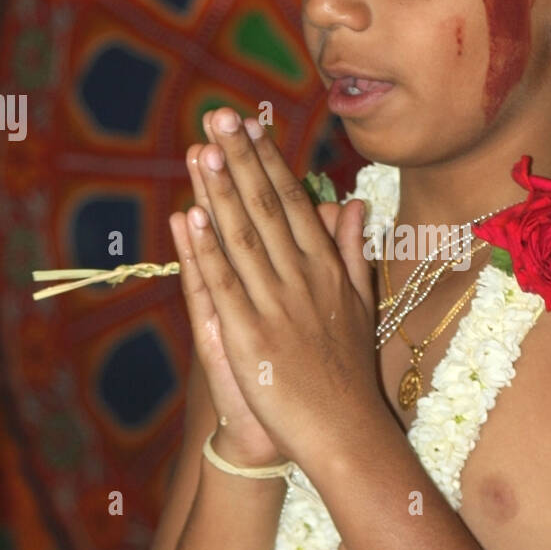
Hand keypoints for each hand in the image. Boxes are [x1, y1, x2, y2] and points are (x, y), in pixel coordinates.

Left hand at [177, 107, 381, 473]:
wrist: (346, 432)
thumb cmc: (349, 372)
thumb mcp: (360, 303)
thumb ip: (353, 250)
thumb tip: (352, 203)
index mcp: (327, 269)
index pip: (293, 202)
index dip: (268, 162)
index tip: (249, 126)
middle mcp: (303, 279)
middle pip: (266, 208)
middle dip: (241, 160)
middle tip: (219, 117)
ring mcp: (276, 306)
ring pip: (243, 237)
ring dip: (220, 191)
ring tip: (202, 150)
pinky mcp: (251, 336)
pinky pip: (224, 285)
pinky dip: (206, 251)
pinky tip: (191, 217)